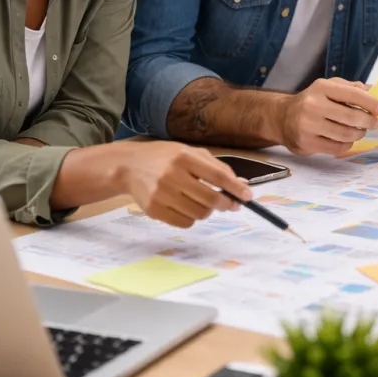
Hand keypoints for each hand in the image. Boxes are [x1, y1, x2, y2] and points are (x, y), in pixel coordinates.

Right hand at [113, 142, 252, 228]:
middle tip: (231, 205)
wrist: (129, 166)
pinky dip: (191, 218)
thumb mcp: (191, 153)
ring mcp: (161, 194)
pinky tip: (187, 207)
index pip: (217, 175)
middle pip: (210, 199)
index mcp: (184, 157)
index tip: (248, 196)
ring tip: (202, 202)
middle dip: (226, 204)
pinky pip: (184, 223)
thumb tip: (242, 185)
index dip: (235, 188)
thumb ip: (217, 167)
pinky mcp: (153, 209)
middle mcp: (172, 175)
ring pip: (199, 214)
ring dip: (207, 211)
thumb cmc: (165, 158)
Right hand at [280, 77, 377, 155]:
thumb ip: (350, 88)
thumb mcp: (328, 87)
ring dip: (359, 134)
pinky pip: (337, 147)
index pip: (352, 94)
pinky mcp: (307, 143)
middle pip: (351, 117)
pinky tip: (347, 139)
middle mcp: (313, 105)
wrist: (282, 117)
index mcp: (321, 88)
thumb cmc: (311, 101)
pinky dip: (347, 144)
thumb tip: (375, 92)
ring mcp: (309, 125)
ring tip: (361, 131)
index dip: (371, 103)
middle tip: (375, 123)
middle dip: (368, 121)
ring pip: (346, 134)